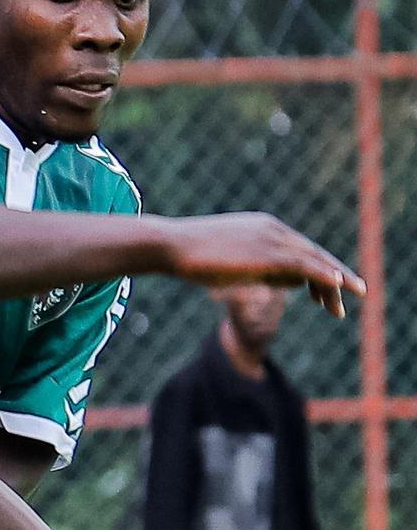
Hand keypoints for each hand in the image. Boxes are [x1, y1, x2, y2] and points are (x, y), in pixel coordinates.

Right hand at [159, 215, 364, 317]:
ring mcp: (271, 238)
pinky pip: (304, 264)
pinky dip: (323, 274)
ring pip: (314, 260)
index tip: (333, 289)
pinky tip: (338, 285)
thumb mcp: (231, 265)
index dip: (322, 270)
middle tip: (357, 293)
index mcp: (265, 229)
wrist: (171, 245)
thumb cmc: (192, 258)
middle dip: (337, 276)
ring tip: (349, 300)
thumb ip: (257, 270)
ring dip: (336, 281)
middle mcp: (274, 230)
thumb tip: (280, 283)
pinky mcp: (266, 251)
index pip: (303, 250)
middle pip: (314, 254)